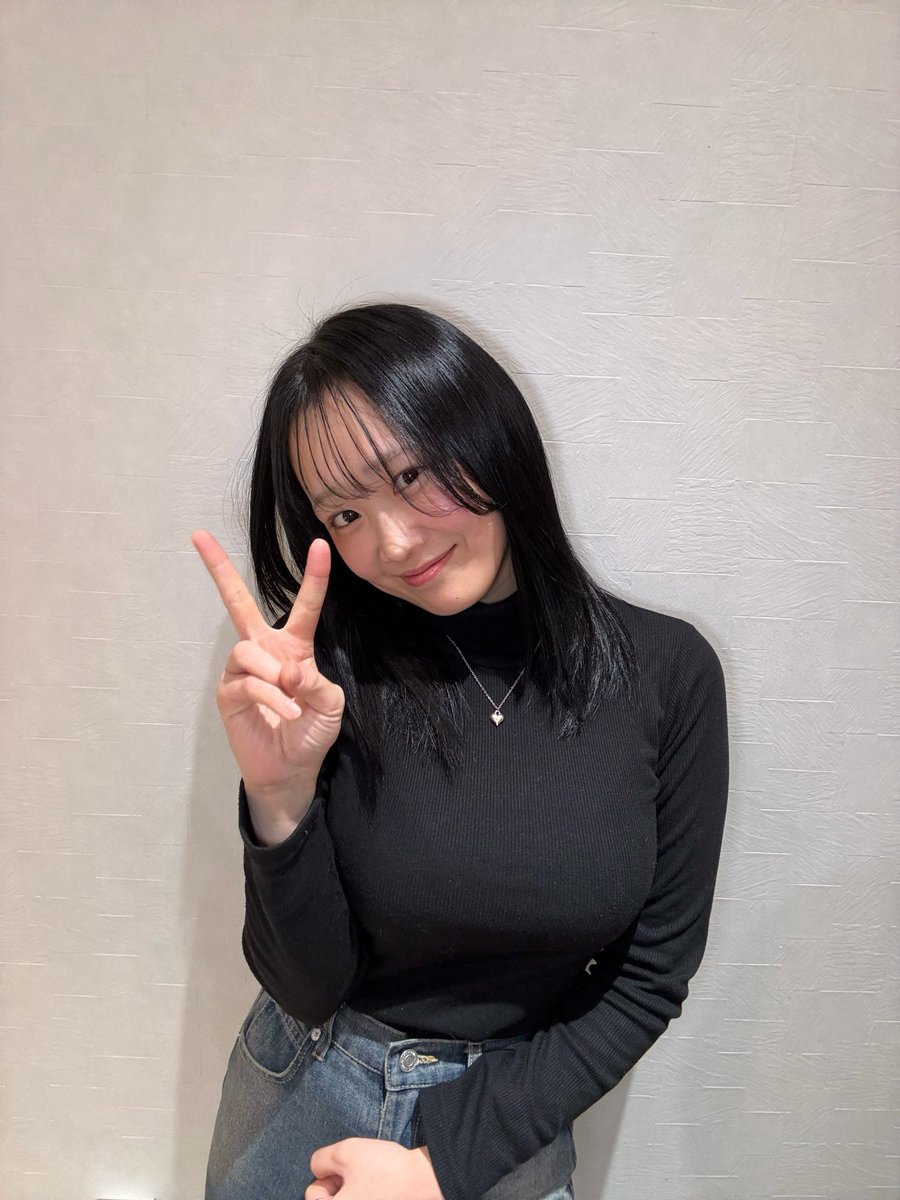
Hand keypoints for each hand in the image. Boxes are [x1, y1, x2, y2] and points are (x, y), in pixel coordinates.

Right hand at [191, 530, 345, 813]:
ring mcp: (242, 671)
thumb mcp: (329, 704)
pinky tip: (287, 711)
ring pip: (249, 651)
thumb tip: (289, 672)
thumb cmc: (312, 731)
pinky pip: (248, 683)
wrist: (292, 769)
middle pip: (237, 602)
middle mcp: (264, 650)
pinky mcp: (228, 694)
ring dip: (274, 676)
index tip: (319, 544)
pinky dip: (272, 697)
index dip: (313, 576)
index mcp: (293, 646)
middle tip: (199, 536)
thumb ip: (315, 682)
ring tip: (292, 699)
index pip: (304, 606)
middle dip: (219, 568)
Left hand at [305, 1138, 442, 1198]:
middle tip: (361, 1175)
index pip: (312, 1194)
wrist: (423, 1182)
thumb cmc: (384, 1169)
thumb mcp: (345, 1152)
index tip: (349, 1172)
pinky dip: (368, 1195)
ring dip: (354, 1190)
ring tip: (373, 1182)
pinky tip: (382, 1190)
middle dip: (340, 1185)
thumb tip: (318, 1168)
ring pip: (349, 1199)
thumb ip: (320, 1160)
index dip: (329, 1176)